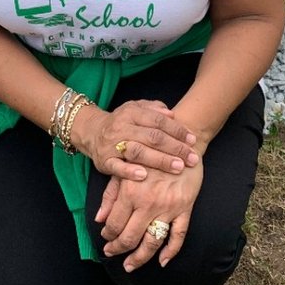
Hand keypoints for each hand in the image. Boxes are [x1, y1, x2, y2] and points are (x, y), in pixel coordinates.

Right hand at [71, 98, 199, 181]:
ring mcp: (112, 144)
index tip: (192, 140)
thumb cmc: (120, 121)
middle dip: (175, 148)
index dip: (177, 130)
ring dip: (160, 160)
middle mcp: (122, 127)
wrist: (91, 132)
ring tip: (178, 167)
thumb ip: (153, 109)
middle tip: (192, 157)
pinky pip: (117, 167)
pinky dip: (130, 171)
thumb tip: (171, 114)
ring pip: (138, 151)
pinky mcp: (105, 161)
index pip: (158, 121)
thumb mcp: (135, 108)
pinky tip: (145, 175)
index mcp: (131, 113)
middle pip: (152, 137)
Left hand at [95, 163, 203, 270]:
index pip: (114, 224)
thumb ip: (111, 194)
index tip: (105, 239)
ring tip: (131, 265)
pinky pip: (178, 235)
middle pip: (130, 237)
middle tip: (112, 254)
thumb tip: (99, 219)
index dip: (108, 235)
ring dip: (140, 258)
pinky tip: (162, 261)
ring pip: (152, 242)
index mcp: (130, 192)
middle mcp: (148, 203)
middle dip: (118, 249)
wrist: (180, 142)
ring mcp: (168, 208)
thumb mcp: (125, 168)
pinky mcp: (185, 208)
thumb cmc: (149, 153)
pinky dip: (171, 251)